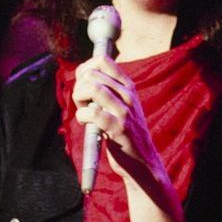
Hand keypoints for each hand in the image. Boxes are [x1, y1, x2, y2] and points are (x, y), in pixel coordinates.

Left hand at [72, 55, 165, 186]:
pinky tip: (86, 123)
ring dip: (79, 100)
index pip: (102, 60)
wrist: (142, 162)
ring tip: (84, 112)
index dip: (84, 70)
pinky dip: (82, 116)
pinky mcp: (119, 128)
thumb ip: (107, 89)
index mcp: (127, 85)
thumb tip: (82, 75)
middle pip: (91, 74)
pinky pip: (92, 113)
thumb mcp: (121, 104)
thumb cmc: (125, 133)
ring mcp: (125, 110)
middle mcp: (128, 93)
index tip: (83, 86)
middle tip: (82, 104)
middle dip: (79, 88)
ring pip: (93, 88)